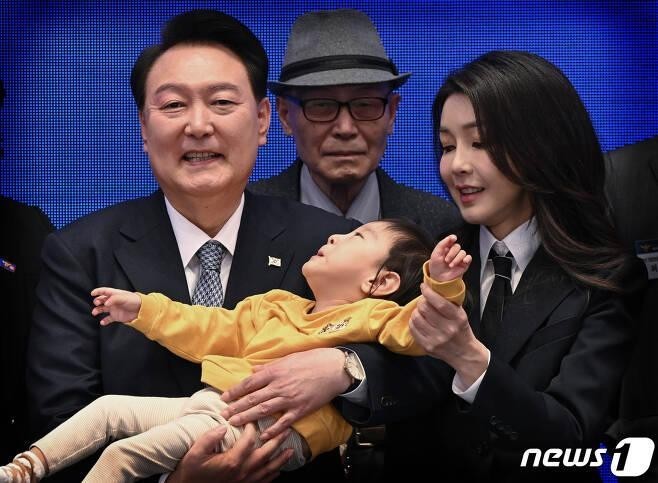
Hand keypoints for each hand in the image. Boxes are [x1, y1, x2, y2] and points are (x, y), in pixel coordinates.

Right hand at [91, 287, 140, 324]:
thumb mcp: (124, 298)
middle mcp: (113, 302)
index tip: (92, 293)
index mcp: (115, 295)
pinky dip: (104, 321)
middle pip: (102, 300)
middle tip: (97, 303)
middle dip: (97, 301)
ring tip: (95, 312)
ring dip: (97, 310)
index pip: (105, 291)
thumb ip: (114, 299)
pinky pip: (108, 319)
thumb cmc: (134, 301)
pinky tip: (102, 322)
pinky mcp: (116, 316)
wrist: (141, 310)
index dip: (98, 291)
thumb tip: (105, 303)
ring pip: (102, 309)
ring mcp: (114, 309)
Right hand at [167, 424, 292, 482]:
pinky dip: (273, 475)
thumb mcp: (195, 452)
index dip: (251, 428)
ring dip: (280, 459)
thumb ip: (209, 438)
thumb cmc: (192, 471)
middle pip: (265, 454)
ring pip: (268, 470)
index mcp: (231, 461)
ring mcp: (244, 482)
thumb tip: (223, 425)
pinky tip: (278, 470)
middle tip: (286, 430)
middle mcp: (242, 472)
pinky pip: (263, 482)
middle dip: (276, 441)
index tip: (251, 420)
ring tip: (290, 451)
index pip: (248, 440)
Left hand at [220, 348, 349, 440]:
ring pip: (264, 410)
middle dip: (236, 407)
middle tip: (223, 415)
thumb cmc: (312, 359)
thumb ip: (269, 366)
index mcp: (276, 371)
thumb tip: (253, 370)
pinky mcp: (301, 409)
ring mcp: (290, 399)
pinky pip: (284, 421)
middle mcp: (280, 386)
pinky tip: (263, 435)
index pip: (250, 382)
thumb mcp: (288, 358)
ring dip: (247, 418)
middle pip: (253, 398)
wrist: (334, 368)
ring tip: (234, 423)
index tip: (224, 397)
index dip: (235, 391)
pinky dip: (273, 429)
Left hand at [410, 283, 487, 386]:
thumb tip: (432, 288)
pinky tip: (418, 320)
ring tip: (420, 311)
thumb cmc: (461, 330)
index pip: (440, 303)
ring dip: (416, 311)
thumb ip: (449, 303)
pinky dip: (413, 322)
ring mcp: (436, 339)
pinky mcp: (427, 346)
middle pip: (425, 309)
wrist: (464, 353)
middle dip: (421, 301)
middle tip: (423, 301)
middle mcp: (447, 329)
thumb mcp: (461, 315)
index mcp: (458, 318)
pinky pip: (413, 329)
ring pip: (417, 318)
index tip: (424, 287)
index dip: (429, 293)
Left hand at [429, 235, 471, 281]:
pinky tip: (463, 262)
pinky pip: (469, 258)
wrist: (439, 278)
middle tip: (446, 261)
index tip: (453, 238)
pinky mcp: (464, 263)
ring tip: (450, 265)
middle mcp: (453, 252)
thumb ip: (443, 243)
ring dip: (456, 259)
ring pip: (462, 252)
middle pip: (457, 246)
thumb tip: (453, 236)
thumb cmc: (436, 266)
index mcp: (446, 247)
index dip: (452, 238)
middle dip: (451, 254)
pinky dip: (467, 259)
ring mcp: (459, 257)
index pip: (451, 240)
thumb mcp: (436, 253)